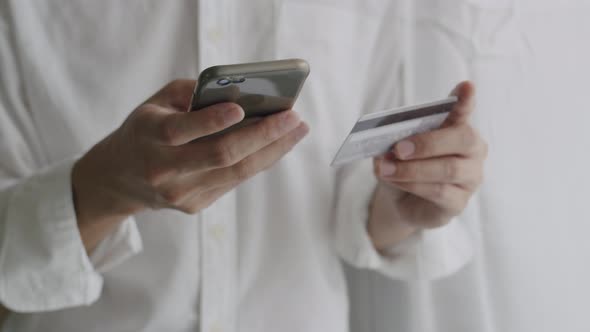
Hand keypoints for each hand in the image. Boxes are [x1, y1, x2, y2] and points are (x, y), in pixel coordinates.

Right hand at [72, 80, 308, 250]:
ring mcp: (180, 193)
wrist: (119, 180)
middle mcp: (164, 169)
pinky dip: (259, 161)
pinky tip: (278, 145)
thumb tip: (241, 91)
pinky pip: (234, 181)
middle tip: (294, 117)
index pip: (182, 130)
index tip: (241, 107)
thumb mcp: (155, 103)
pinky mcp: (194, 206)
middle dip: (263, 135)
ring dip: (273, 150)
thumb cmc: (145, 130)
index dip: (212, 120)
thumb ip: (192, 93)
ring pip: (236, 172)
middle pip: (221, 155)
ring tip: (298, 130)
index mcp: (148, 136)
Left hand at [369, 81, 486, 248]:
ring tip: (386, 169)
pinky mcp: (460, 202)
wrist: (401, 200)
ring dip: (412, 169)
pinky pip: (440, 192)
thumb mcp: (393, 149)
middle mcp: (472, 149)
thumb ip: (394, 142)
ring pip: (448, 169)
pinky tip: (396, 182)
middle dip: (428, 142)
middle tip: (398, 148)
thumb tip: (387, 149)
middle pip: (462, 139)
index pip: (465, 109)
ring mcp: (470, 176)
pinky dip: (413, 185)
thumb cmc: (403, 165)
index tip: (466, 86)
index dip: (466, 99)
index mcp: (457, 127)